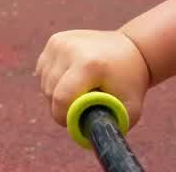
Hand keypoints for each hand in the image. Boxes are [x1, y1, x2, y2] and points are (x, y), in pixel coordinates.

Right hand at [35, 29, 151, 127]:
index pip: (61, 98)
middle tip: (81, 108)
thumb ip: (107, 126)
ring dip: (56, 93)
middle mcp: (70, 49)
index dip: (63, 117)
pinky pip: (43, 70)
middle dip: (61, 106)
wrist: (132, 49)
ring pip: (44, 82)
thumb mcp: (129, 109)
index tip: (74, 123)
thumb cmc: (130, 84)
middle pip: (50, 91)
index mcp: (89, 64)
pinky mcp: (55, 39)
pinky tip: (71, 77)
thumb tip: (82, 136)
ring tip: (79, 91)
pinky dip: (53, 79)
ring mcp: (60, 41)